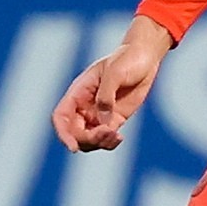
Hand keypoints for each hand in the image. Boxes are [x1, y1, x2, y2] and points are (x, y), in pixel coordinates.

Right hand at [53, 18, 173, 152]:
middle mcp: (85, 106)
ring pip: (89, 139)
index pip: (61, 117)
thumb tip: (104, 122)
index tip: (73, 148)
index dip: (63, 134)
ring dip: (99, 143)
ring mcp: (99, 114)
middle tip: (107, 134)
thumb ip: (106, 96)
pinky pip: (106, 137)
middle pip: (74, 133)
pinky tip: (119, 138)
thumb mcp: (115, 72)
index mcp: (78, 92)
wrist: (145, 57)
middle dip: (87, 140)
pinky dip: (110, 142)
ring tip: (116, 136)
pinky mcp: (114, 119)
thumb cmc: (127, 59)